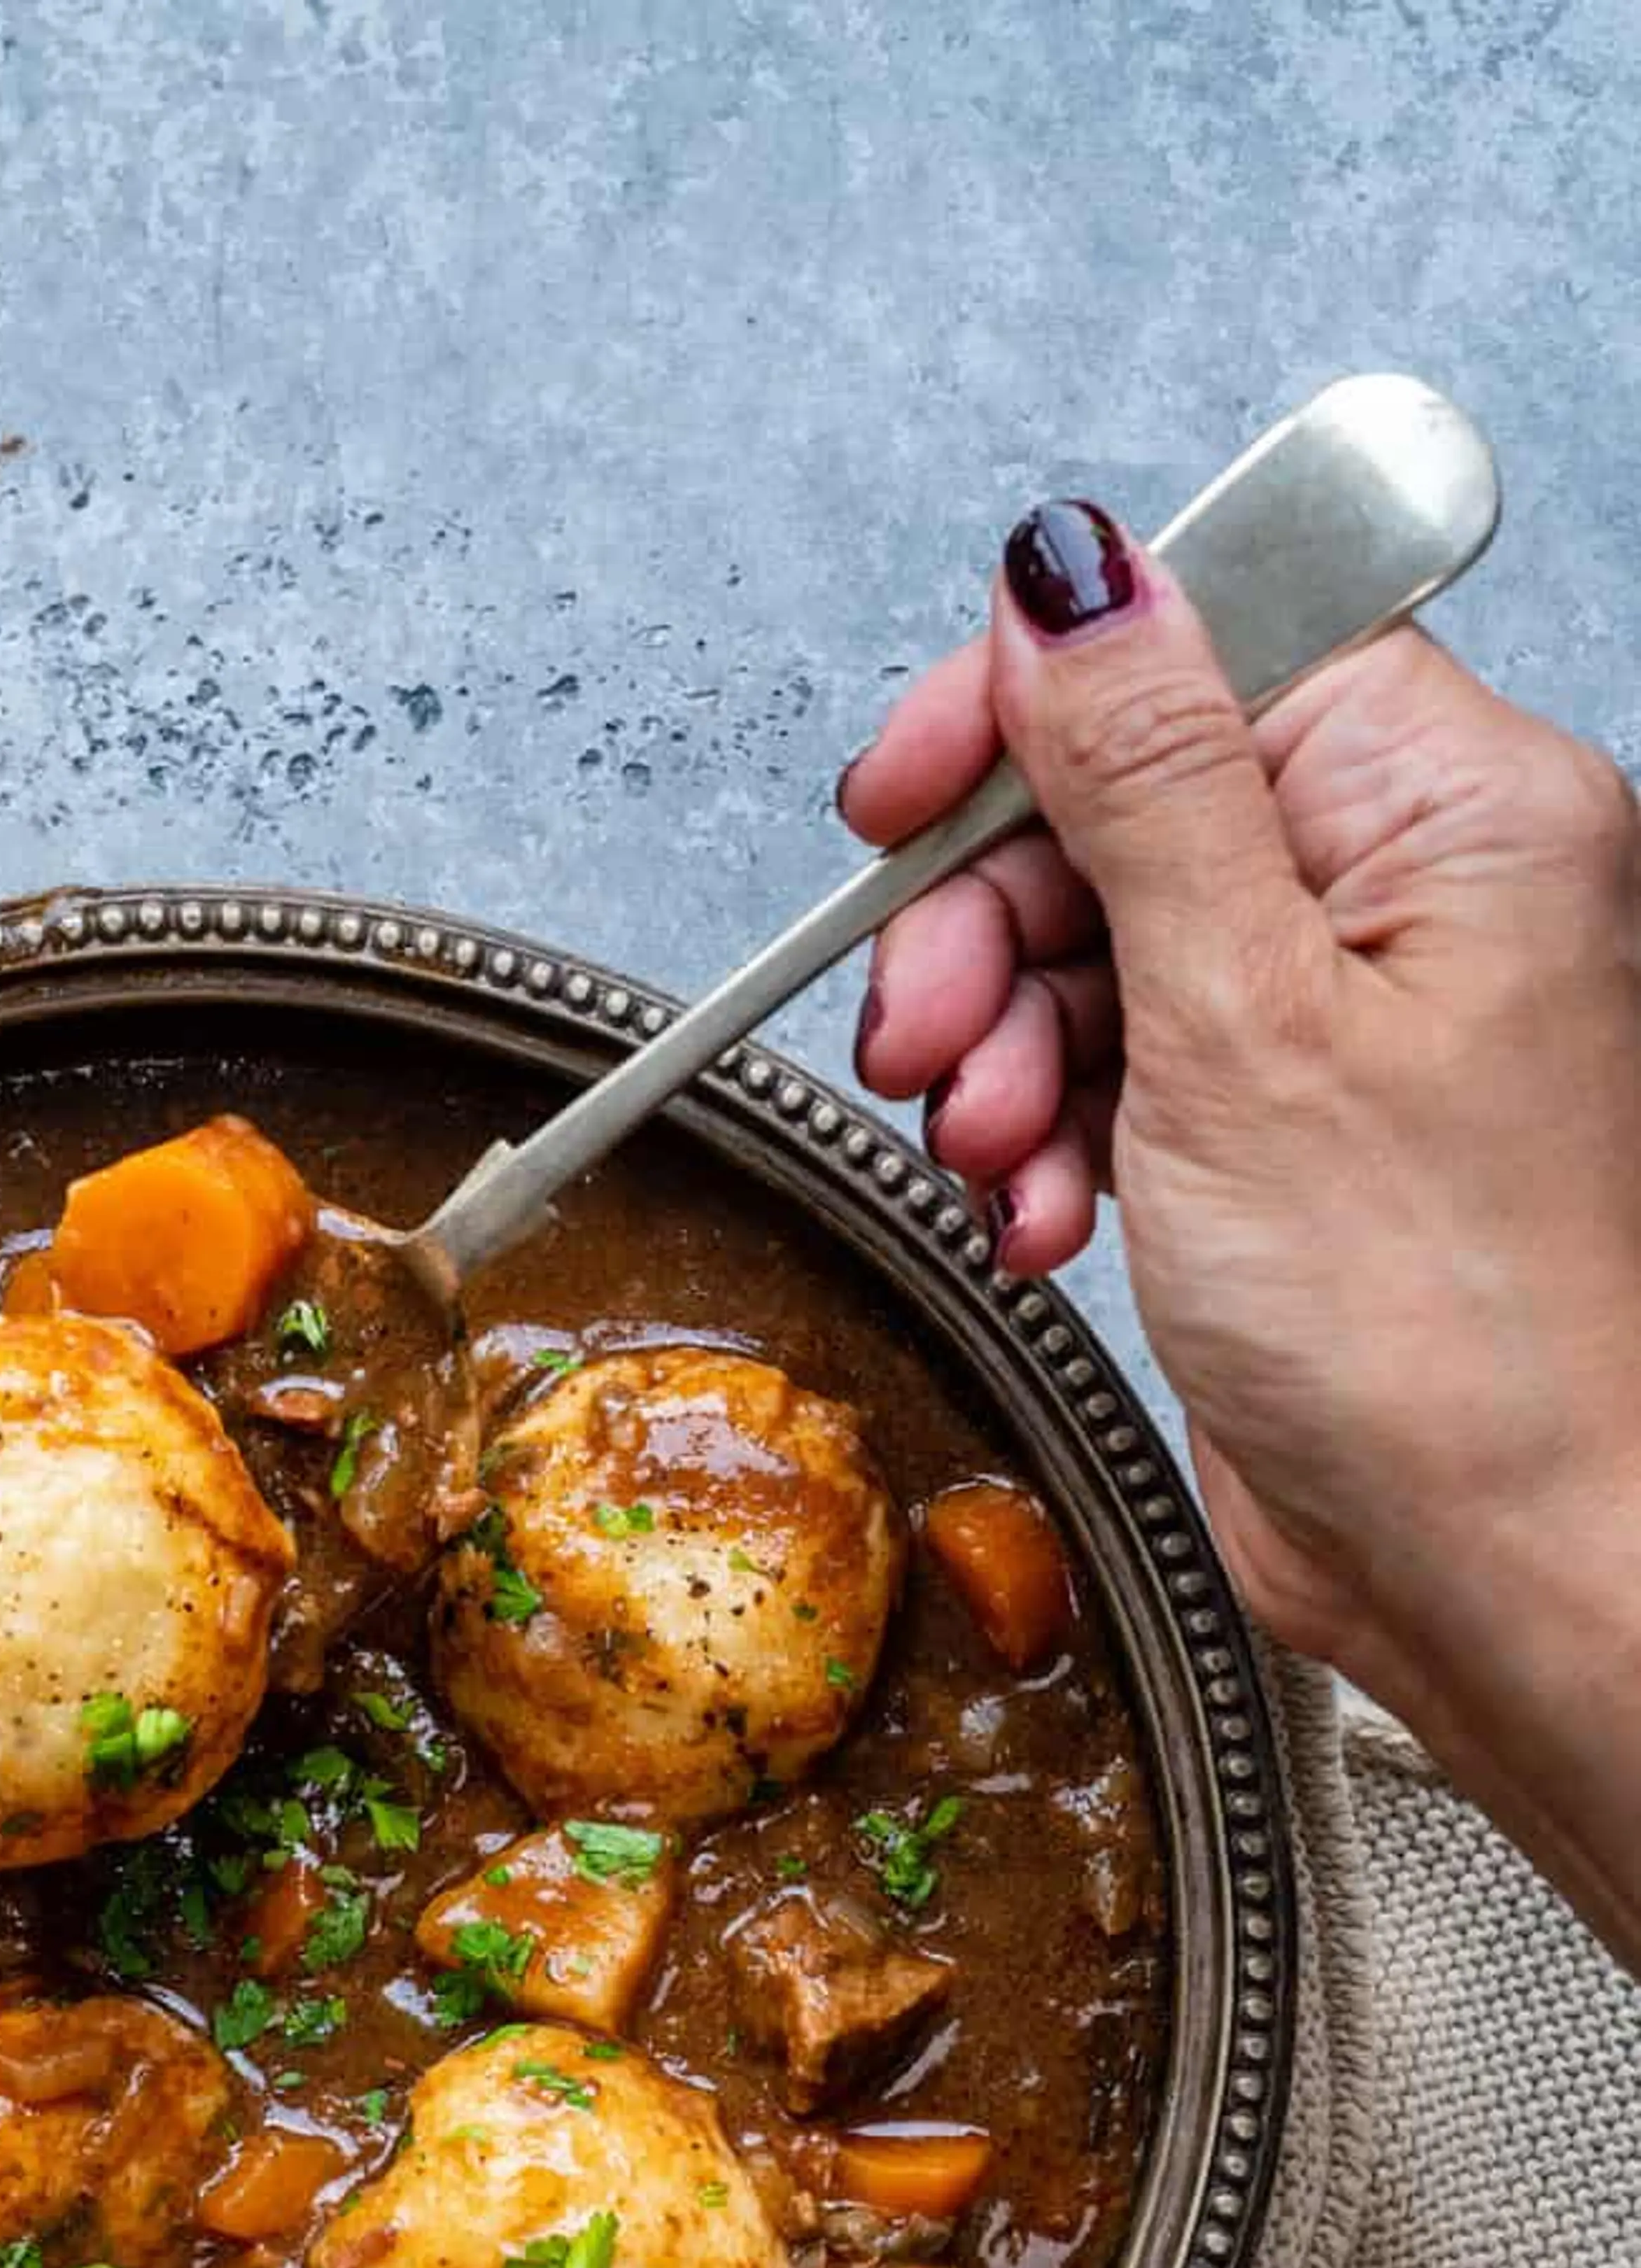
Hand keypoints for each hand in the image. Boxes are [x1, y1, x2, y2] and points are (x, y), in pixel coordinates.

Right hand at [843, 498, 1640, 1961]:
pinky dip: (1051, 1134)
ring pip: (1101, 946)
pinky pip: (1120, 1068)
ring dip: (1008, 1051)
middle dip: (994, 926)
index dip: (1028, 717)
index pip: (1207, 654)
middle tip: (929, 1035)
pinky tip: (1043, 1213)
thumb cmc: (1438, 1338)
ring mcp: (1347, 1016)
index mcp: (1457, 811)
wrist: (1493, 1565)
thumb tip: (1072, 576)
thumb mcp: (1244, 1020)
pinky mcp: (1285, 1128)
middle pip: (1128, 806)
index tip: (900, 803)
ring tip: (999, 1156)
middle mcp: (1414, 892)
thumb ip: (1147, 781)